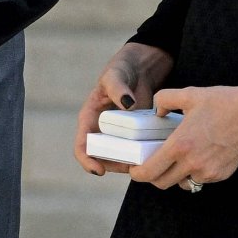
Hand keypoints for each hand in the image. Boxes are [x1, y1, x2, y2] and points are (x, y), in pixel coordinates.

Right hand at [75, 41, 174, 176]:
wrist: (143, 67)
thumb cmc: (123, 68)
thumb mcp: (115, 74)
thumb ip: (118, 88)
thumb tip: (127, 104)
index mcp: (90, 118)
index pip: (82, 145)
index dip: (87, 160)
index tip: (99, 170)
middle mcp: (102, 130)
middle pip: (102, 157)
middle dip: (113, 166)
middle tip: (130, 168)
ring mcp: (120, 134)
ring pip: (120, 157)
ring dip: (130, 164)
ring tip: (144, 164)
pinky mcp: (136, 133)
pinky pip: (137, 150)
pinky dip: (143, 155)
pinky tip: (155, 156)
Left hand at [128, 82, 237, 190]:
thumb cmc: (225, 102)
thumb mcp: (190, 94)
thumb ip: (165, 99)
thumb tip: (157, 111)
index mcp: (180, 145)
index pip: (149, 173)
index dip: (137, 174)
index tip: (135, 168)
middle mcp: (193, 164)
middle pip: (161, 183)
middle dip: (153, 177)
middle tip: (152, 164)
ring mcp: (209, 172)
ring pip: (182, 184)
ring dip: (174, 176)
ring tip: (177, 159)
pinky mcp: (222, 175)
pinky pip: (200, 180)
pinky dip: (194, 172)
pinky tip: (199, 155)